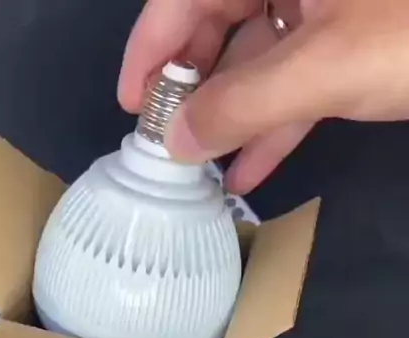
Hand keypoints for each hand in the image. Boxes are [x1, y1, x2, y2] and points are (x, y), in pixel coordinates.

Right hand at [119, 0, 408, 192]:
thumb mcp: (326, 65)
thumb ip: (244, 103)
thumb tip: (177, 140)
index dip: (153, 46)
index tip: (132, 103)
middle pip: (221, 21)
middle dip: (194, 88)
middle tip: (168, 143)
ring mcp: (329, 7)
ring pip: (261, 59)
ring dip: (233, 117)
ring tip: (202, 169)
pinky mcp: (356, 44)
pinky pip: (300, 82)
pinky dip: (277, 125)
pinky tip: (252, 170)